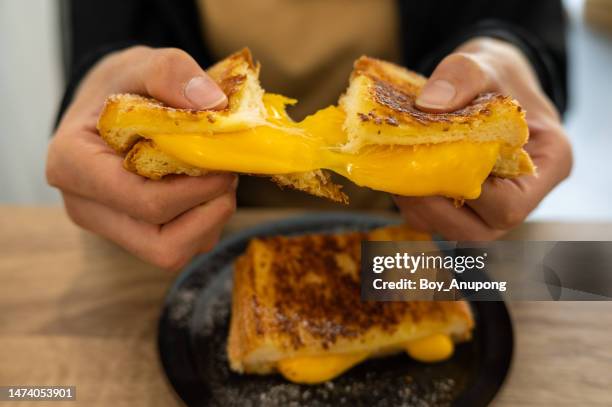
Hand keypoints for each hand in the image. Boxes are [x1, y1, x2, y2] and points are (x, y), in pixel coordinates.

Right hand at [47, 46, 235, 270]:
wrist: (108, 105)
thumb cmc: (121, 86)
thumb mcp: (142, 63)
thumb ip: (172, 73)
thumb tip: (213, 105)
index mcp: (72, 165)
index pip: (142, 202)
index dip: (196, 190)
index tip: (222, 163)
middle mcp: (85, 206)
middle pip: (162, 244)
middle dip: (208, 211)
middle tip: (227, 174)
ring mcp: (110, 226)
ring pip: (173, 252)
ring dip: (210, 219)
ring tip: (216, 177)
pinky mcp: (133, 234)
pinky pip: (180, 246)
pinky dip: (205, 222)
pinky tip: (205, 187)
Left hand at [395, 37, 571, 239]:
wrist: (489, 80)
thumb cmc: (497, 74)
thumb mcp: (485, 63)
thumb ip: (461, 77)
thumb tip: (428, 105)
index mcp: (548, 165)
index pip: (509, 205)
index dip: (466, 193)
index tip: (433, 161)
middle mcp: (523, 196)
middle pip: (477, 230)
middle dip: (432, 207)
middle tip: (401, 172)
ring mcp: (492, 206)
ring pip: (452, 229)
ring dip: (418, 206)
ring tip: (396, 170)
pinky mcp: (465, 205)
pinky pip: (436, 218)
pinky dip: (413, 200)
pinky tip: (399, 172)